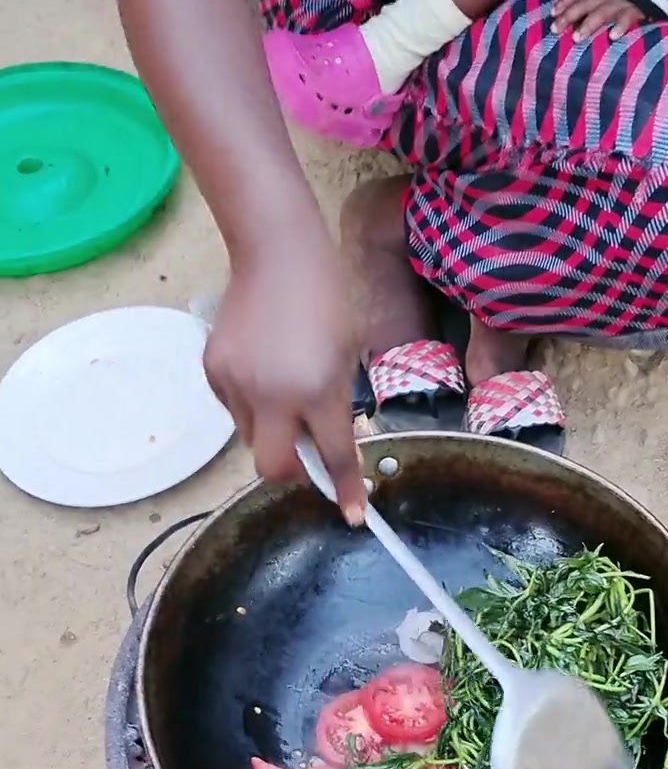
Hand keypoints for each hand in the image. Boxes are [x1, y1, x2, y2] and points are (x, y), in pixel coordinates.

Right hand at [204, 224, 365, 524]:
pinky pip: (234, 409)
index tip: (353, 515)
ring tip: (282, 387)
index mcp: (316, 390)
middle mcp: (273, 396)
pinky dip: (250, 404)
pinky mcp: (213, 371)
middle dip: (291, 470)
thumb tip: (326, 445)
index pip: (333, 455)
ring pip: (253, 437)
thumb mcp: (345, 356)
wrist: (277, 253)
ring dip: (271, 430)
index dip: (346, 489)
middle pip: (274, 468)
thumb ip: (334, 406)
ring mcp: (237, 385)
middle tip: (305, 450)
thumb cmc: (324, 299)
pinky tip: (261, 368)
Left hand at [552, 0, 644, 40]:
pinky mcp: (637, 9)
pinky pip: (628, 18)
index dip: (565, 2)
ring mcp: (621, 1)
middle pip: (585, 3)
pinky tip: (613, 37)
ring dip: (589, 24)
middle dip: (569, 15)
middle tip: (555, 29)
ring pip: (602, 12)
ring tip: (577, 38)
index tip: (553, 13)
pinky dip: (621, 26)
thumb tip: (570, 12)